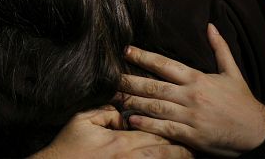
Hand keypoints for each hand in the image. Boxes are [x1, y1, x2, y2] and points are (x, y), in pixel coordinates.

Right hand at [32, 106, 192, 158]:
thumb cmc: (69, 146)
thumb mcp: (82, 121)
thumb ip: (105, 112)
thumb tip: (122, 110)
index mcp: (120, 141)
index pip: (153, 131)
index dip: (170, 127)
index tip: (183, 123)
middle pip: (164, 152)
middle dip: (182, 147)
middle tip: (196, 142)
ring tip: (191, 155)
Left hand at [116, 24, 264, 156]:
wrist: (258, 133)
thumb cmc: (243, 102)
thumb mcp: (233, 72)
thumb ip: (220, 49)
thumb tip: (211, 25)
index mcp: (198, 79)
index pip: (165, 64)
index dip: (144, 57)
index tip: (126, 51)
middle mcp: (191, 96)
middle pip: (154, 86)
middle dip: (130, 80)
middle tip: (110, 76)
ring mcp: (191, 117)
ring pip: (156, 106)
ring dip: (133, 101)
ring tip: (115, 96)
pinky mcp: (192, 136)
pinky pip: (165, 128)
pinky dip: (147, 124)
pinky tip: (132, 119)